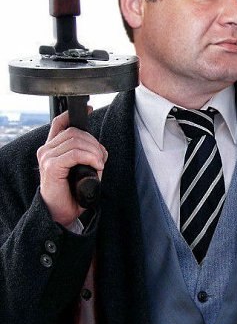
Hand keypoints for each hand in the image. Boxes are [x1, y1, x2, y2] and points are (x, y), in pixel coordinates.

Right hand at [37, 111, 107, 226]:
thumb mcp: (84, 169)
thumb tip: (100, 149)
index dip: (73, 114)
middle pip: (74, 132)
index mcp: (53, 149)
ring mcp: (47, 158)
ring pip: (76, 141)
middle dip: (94, 142)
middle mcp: (47, 150)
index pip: (60, 123)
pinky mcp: (51, 167)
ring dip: (94, 151)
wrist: (62, 214)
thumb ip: (88, 155)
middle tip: (101, 159)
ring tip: (99, 164)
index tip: (89, 109)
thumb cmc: (73, 194)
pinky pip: (74, 153)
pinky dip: (90, 157)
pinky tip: (96, 166)